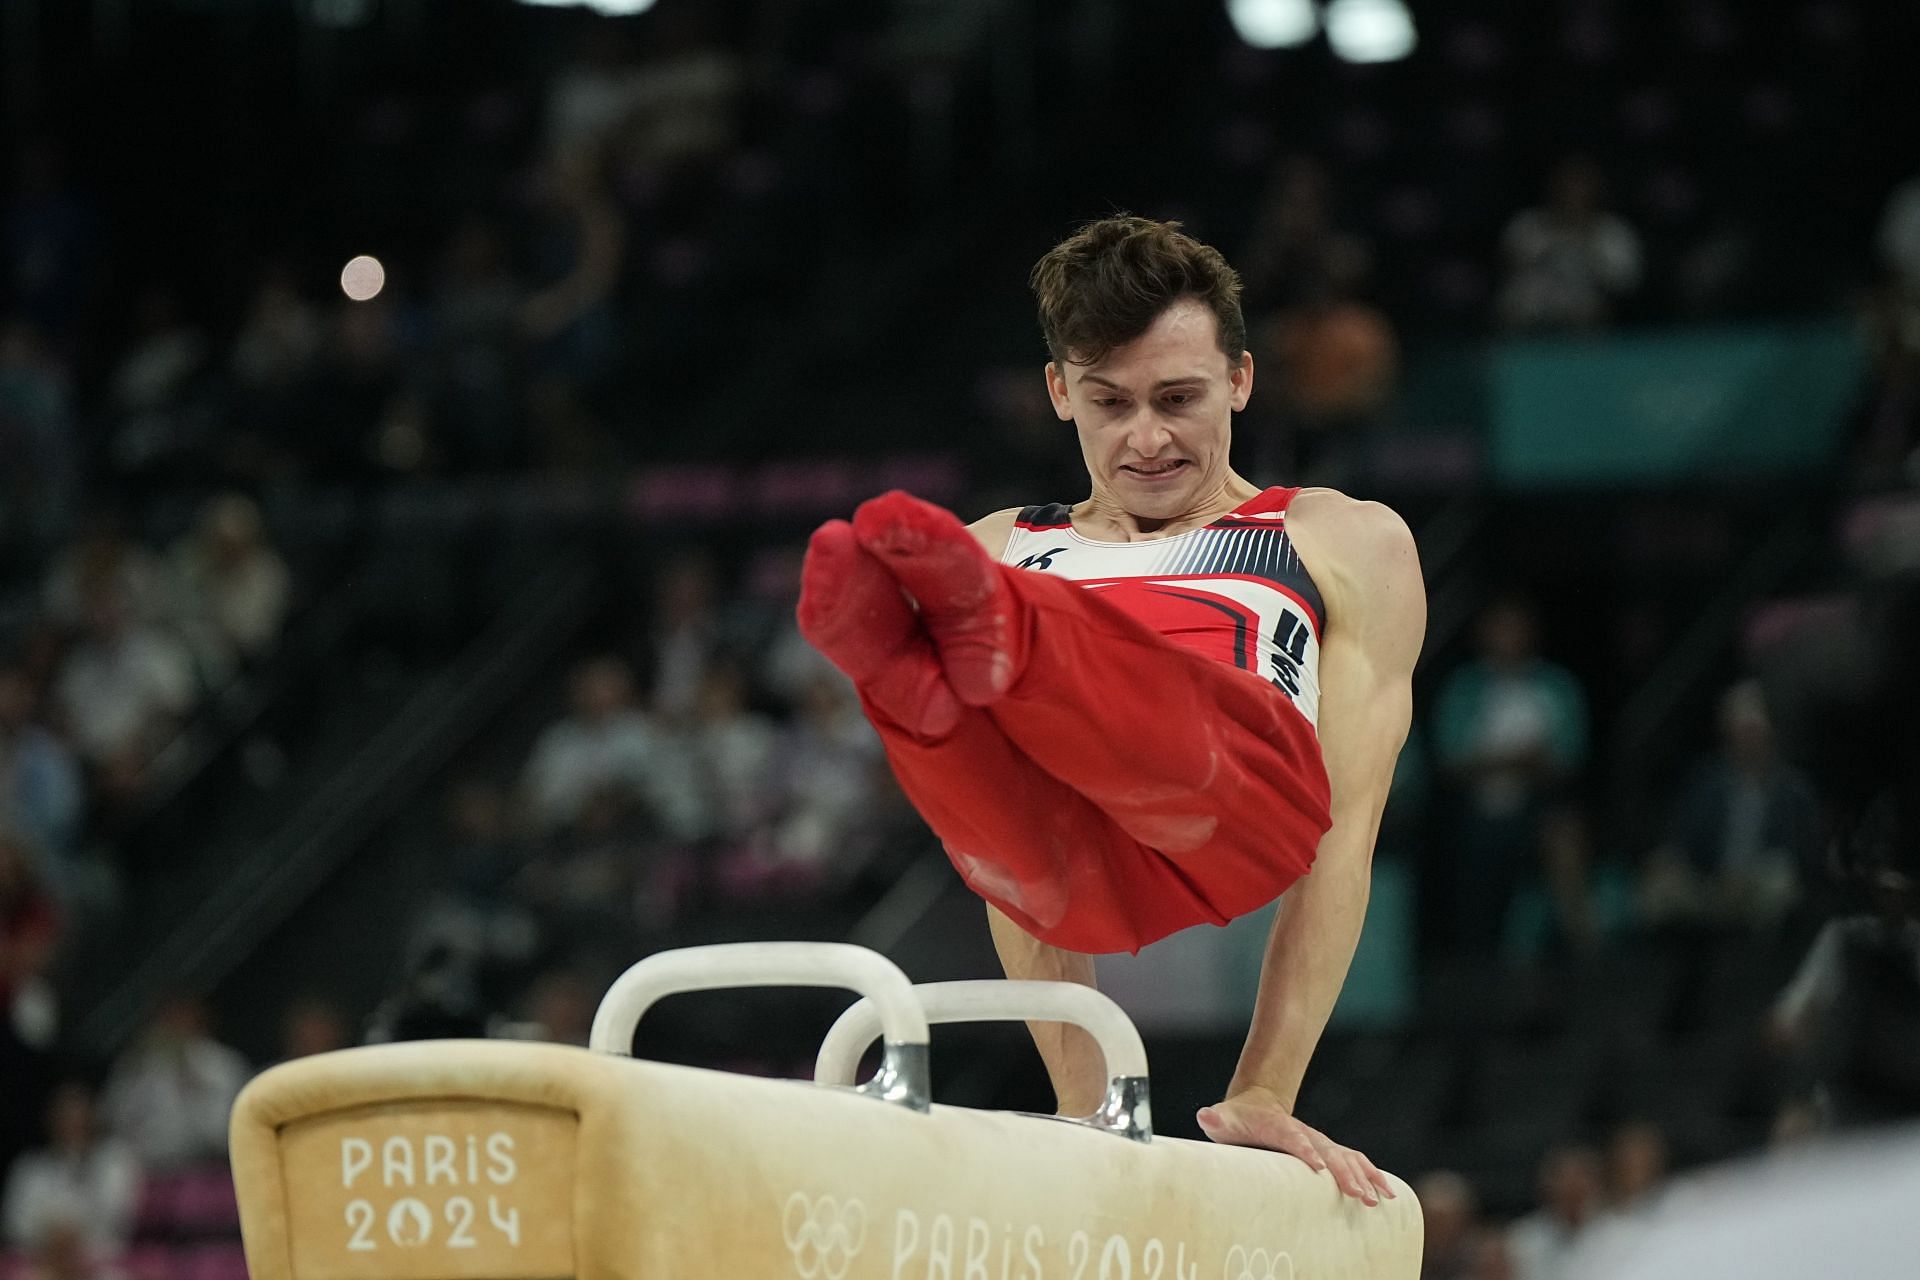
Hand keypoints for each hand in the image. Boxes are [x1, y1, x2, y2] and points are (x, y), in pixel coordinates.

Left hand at [1196, 1088, 1394, 1206]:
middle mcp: (1305, 1133)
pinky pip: (1354, 1161)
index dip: (1305, 1150)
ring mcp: (1319, 1141)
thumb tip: (1206, 1116)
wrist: (1257, 1103)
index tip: (1317, 1166)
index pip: (1294, 1137)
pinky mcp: (1328, 1151)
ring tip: (1377, 1199)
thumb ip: (1216, 1118)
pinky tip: (1387, 1194)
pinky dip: (1371, 1174)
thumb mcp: (1223, 1119)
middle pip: (1327, 1151)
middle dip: (1343, 1173)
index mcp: (1280, 1127)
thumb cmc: (1237, 1119)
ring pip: (1346, 1157)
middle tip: (1358, 1195)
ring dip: (1363, 1176)